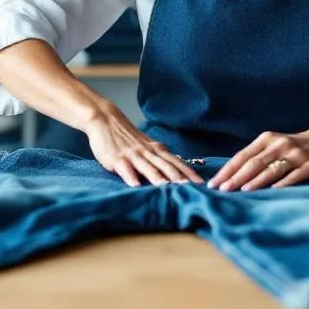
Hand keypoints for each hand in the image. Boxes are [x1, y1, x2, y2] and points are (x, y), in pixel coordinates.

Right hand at [82, 107, 202, 186]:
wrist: (105, 119)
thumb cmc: (127, 137)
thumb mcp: (147, 146)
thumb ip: (160, 158)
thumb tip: (177, 173)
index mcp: (157, 149)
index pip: (177, 162)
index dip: (189, 173)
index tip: (202, 184)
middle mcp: (148, 152)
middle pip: (167, 165)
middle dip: (179, 178)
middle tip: (191, 189)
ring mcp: (133, 155)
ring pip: (148, 167)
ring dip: (158, 178)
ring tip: (167, 188)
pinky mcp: (117, 159)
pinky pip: (126, 169)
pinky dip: (131, 177)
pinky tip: (136, 185)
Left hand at [207, 129, 308, 191]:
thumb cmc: (296, 148)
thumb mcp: (275, 146)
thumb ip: (257, 157)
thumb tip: (231, 177)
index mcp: (266, 140)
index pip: (242, 156)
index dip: (227, 170)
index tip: (213, 183)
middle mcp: (279, 145)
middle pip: (253, 163)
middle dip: (236, 177)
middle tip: (222, 190)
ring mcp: (295, 154)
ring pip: (271, 169)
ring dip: (255, 181)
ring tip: (241, 191)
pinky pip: (293, 176)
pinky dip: (282, 184)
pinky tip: (272, 192)